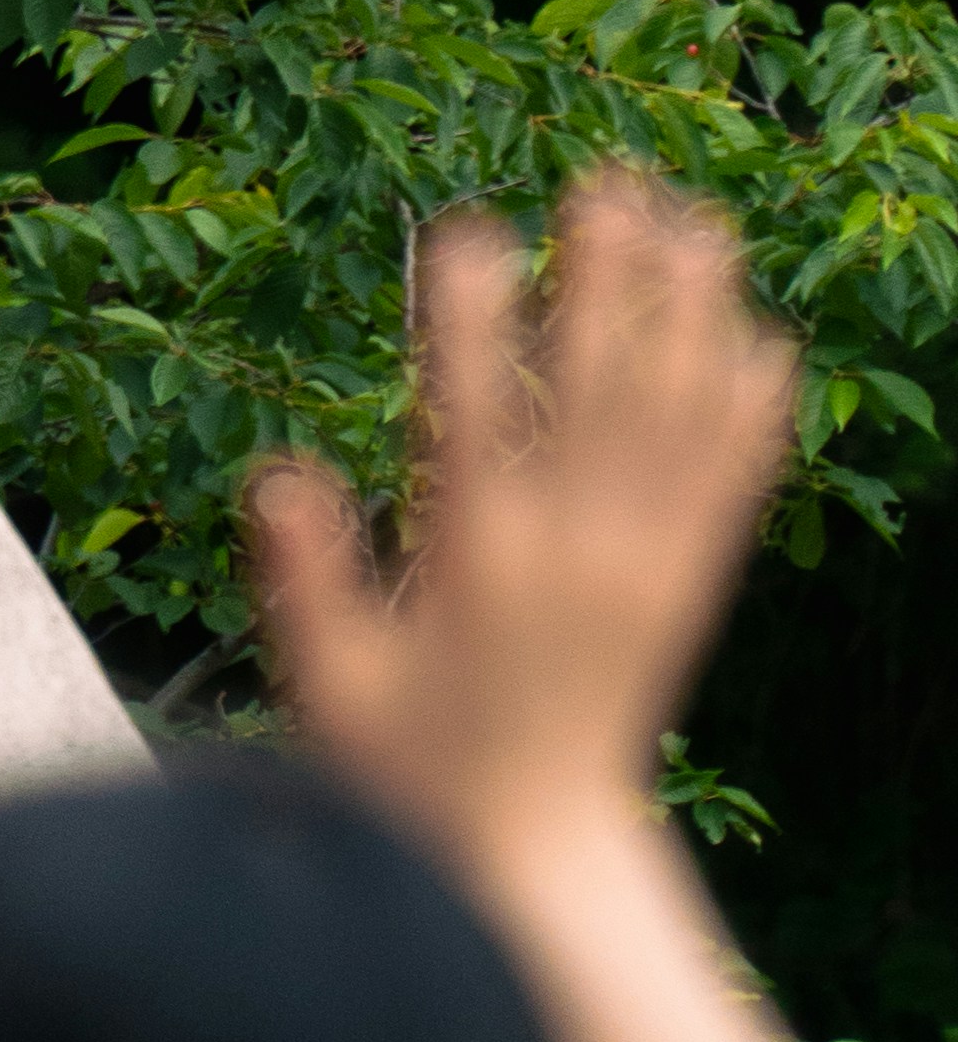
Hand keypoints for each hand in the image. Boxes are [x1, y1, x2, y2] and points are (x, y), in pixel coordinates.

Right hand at [248, 175, 792, 868]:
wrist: (536, 860)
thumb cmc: (411, 773)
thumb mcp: (327, 686)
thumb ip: (305, 578)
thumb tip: (277, 473)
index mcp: (479, 567)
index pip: (478, 416)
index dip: (473, 318)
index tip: (470, 230)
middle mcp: (577, 556)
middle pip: (604, 391)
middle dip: (608, 279)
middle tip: (609, 181)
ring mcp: (645, 569)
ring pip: (683, 418)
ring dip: (694, 315)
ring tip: (697, 220)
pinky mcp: (687, 590)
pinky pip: (736, 483)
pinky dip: (754, 408)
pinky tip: (763, 339)